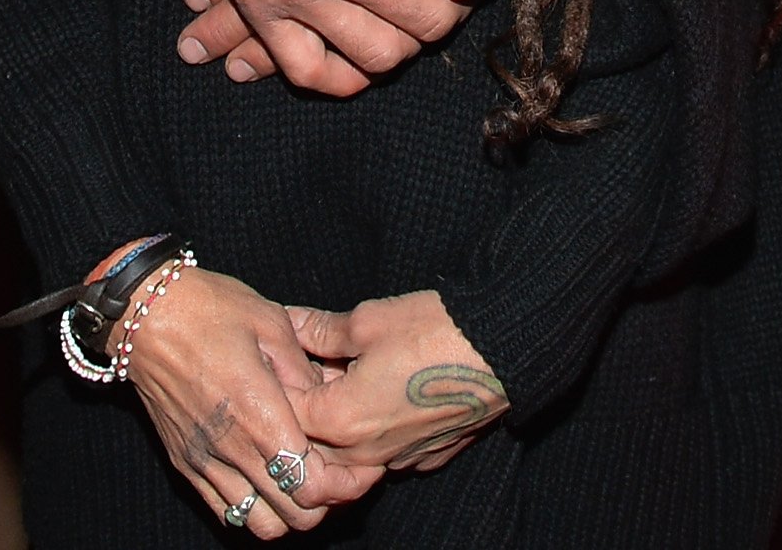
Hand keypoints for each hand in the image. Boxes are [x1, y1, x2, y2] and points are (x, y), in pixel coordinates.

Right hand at [121, 263, 365, 535]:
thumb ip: (306, 373)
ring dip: (288, 509)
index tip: (361, 467)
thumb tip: (332, 401)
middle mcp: (231, 449)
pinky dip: (253, 506)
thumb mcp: (273, 324)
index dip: (345, 486)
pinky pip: (225, 511)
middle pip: (293, 517)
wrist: (144, 315)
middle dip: (325, 503)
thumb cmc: (210, 309)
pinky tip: (266, 477)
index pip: (311, 486)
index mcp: (259, 414)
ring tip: (301, 479)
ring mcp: (204, 462)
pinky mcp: (186, 463)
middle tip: (339, 474)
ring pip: (259, 524)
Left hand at [289, 290, 508, 472]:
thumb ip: (319, 330)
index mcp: (340, 420)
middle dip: (303, 408)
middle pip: (312, 443)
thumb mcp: (366, 321)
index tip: (278, 357)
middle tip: (307, 368)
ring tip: (343, 378)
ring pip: (347, 454)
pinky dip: (373, 431)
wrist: (504, 348)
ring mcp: (398, 459)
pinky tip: (381, 395)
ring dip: (336, 424)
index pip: (285, 413)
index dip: (278, 382)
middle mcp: (365, 453)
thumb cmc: (435, 331)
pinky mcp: (426, 456)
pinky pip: (384, 454)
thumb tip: (288, 322)